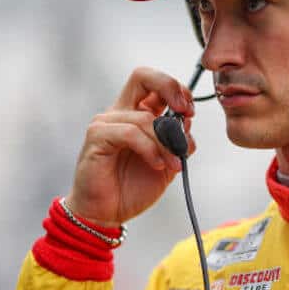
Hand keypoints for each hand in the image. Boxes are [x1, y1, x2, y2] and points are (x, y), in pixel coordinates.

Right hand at [66, 67, 196, 224]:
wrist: (107, 213)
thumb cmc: (132, 188)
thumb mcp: (167, 163)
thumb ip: (178, 141)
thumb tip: (187, 121)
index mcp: (137, 114)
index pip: (155, 83)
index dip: (177, 90)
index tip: (190, 112)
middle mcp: (120, 112)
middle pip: (142, 76)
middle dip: (170, 87)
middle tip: (185, 112)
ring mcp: (107, 122)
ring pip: (146, 118)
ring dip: (167, 143)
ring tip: (173, 165)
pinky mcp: (97, 137)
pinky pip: (131, 133)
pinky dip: (150, 149)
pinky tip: (157, 165)